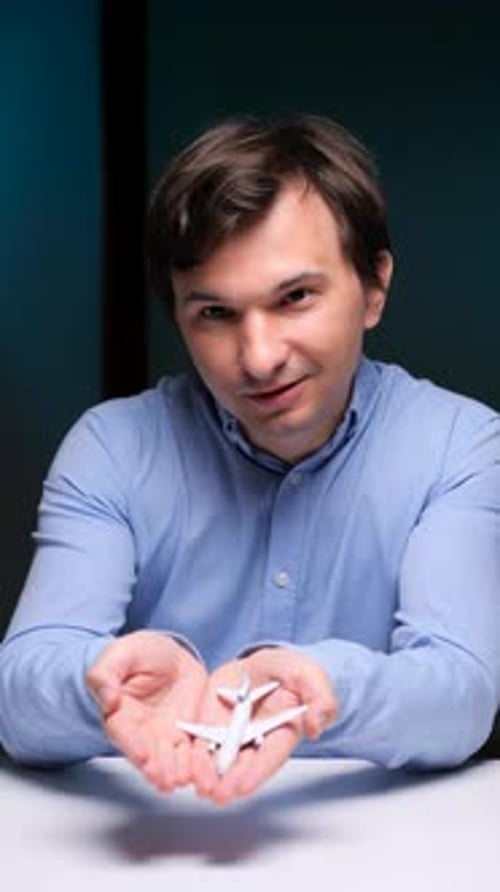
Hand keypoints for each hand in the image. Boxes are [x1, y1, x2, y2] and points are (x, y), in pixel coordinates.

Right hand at [86, 631, 207, 791]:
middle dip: (158, 768)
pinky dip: (200, 764)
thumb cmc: (139, 655)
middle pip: (149, 754)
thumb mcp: (120, 655)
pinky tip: (204, 774)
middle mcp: (142, 731)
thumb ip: (106, 674)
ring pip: (172, 758)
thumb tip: (106, 698)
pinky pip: (195, 750)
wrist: (168, 656)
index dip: (134, 746)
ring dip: (178, 771)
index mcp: (119, 714)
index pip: (124, 733)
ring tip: (184, 780)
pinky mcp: (189, 733)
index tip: (143, 756)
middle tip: (167, 779)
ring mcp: (166, 734)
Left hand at [190, 647, 336, 804]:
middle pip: (243, 763)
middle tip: (218, 794)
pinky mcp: (212, 721)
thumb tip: (317, 726)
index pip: (271, 756)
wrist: (268, 663)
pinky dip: (194, 754)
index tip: (244, 786)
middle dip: (231, 781)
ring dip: (210, 775)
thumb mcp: (310, 676)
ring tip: (201, 786)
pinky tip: (187, 766)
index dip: (258, 771)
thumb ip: (320, 698)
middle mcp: (256, 738)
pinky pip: (201, 740)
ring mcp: (233, 732)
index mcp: (283, 732)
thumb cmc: (293, 672)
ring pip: (219, 757)